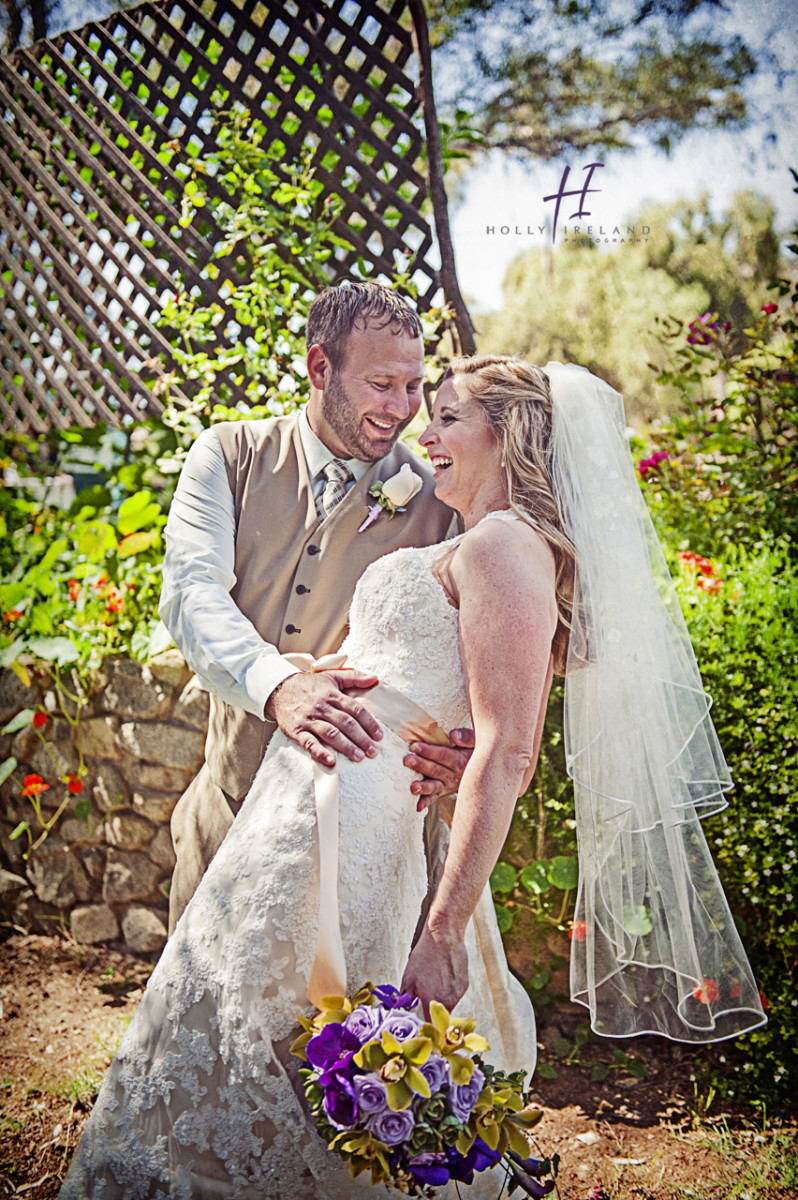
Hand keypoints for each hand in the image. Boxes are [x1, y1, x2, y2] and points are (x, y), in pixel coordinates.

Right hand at [266, 670, 382, 766]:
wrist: (280, 689)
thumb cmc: (310, 685)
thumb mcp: (332, 676)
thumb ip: (354, 677)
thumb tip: (375, 678)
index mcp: (332, 695)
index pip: (355, 709)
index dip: (369, 723)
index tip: (379, 735)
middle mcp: (322, 707)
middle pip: (345, 723)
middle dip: (361, 738)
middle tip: (373, 751)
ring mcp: (309, 719)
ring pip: (330, 733)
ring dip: (346, 746)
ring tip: (358, 757)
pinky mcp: (297, 731)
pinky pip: (309, 743)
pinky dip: (320, 752)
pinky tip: (331, 761)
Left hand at [401, 924, 468, 1018]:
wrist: (443, 938)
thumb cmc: (425, 956)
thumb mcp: (408, 978)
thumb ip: (406, 999)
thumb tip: (404, 1008)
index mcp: (432, 1002)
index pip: (430, 1024)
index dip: (425, 1022)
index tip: (421, 1018)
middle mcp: (448, 1001)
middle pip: (439, 1015)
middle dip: (432, 1009)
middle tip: (426, 995)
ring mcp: (458, 993)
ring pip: (448, 1004)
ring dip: (441, 998)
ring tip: (435, 980)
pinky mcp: (464, 985)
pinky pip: (455, 994)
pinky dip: (449, 989)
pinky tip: (443, 975)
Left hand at [403, 727, 474, 810]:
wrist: (485, 772)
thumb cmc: (476, 751)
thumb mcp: (477, 741)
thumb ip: (467, 737)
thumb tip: (453, 735)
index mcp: (461, 760)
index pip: (443, 755)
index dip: (429, 751)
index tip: (415, 746)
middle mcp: (454, 775)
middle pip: (436, 770)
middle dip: (421, 765)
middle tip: (408, 760)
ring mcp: (448, 785)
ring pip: (435, 786)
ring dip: (423, 787)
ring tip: (413, 786)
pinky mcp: (444, 791)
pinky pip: (435, 797)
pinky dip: (427, 802)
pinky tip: (418, 806)